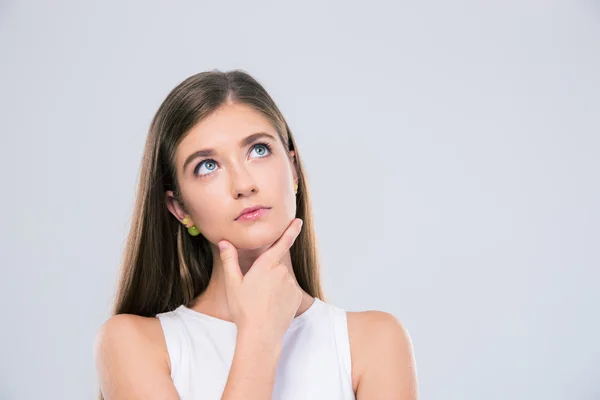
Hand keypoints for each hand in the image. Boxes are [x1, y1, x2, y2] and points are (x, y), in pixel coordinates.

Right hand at [218, 218, 303, 342]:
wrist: (261, 334)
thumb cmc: (244, 309)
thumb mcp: (233, 284)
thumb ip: (229, 260)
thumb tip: (224, 243)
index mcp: (266, 265)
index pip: (282, 243)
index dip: (291, 230)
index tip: (298, 221)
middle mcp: (282, 272)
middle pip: (275, 266)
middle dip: (267, 274)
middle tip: (255, 291)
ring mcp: (291, 285)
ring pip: (282, 279)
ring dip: (274, 285)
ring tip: (262, 301)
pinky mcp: (297, 297)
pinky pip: (289, 291)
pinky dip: (282, 296)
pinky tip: (272, 307)